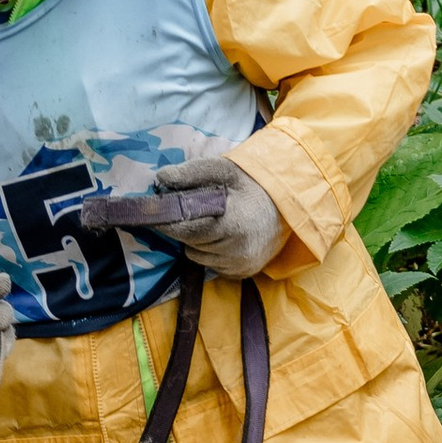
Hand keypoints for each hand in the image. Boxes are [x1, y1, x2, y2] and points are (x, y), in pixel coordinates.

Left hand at [162, 153, 282, 281]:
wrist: (287, 205)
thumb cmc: (252, 184)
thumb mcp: (223, 170)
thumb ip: (192, 173)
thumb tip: (161, 178)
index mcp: (232, 224)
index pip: (187, 230)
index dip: (168, 222)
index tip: (154, 215)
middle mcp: (237, 251)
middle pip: (190, 243)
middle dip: (184, 229)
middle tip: (188, 213)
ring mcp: (241, 265)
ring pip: (198, 257)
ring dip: (197, 242)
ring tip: (211, 223)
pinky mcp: (243, 273)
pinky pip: (212, 266)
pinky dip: (211, 253)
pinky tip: (223, 238)